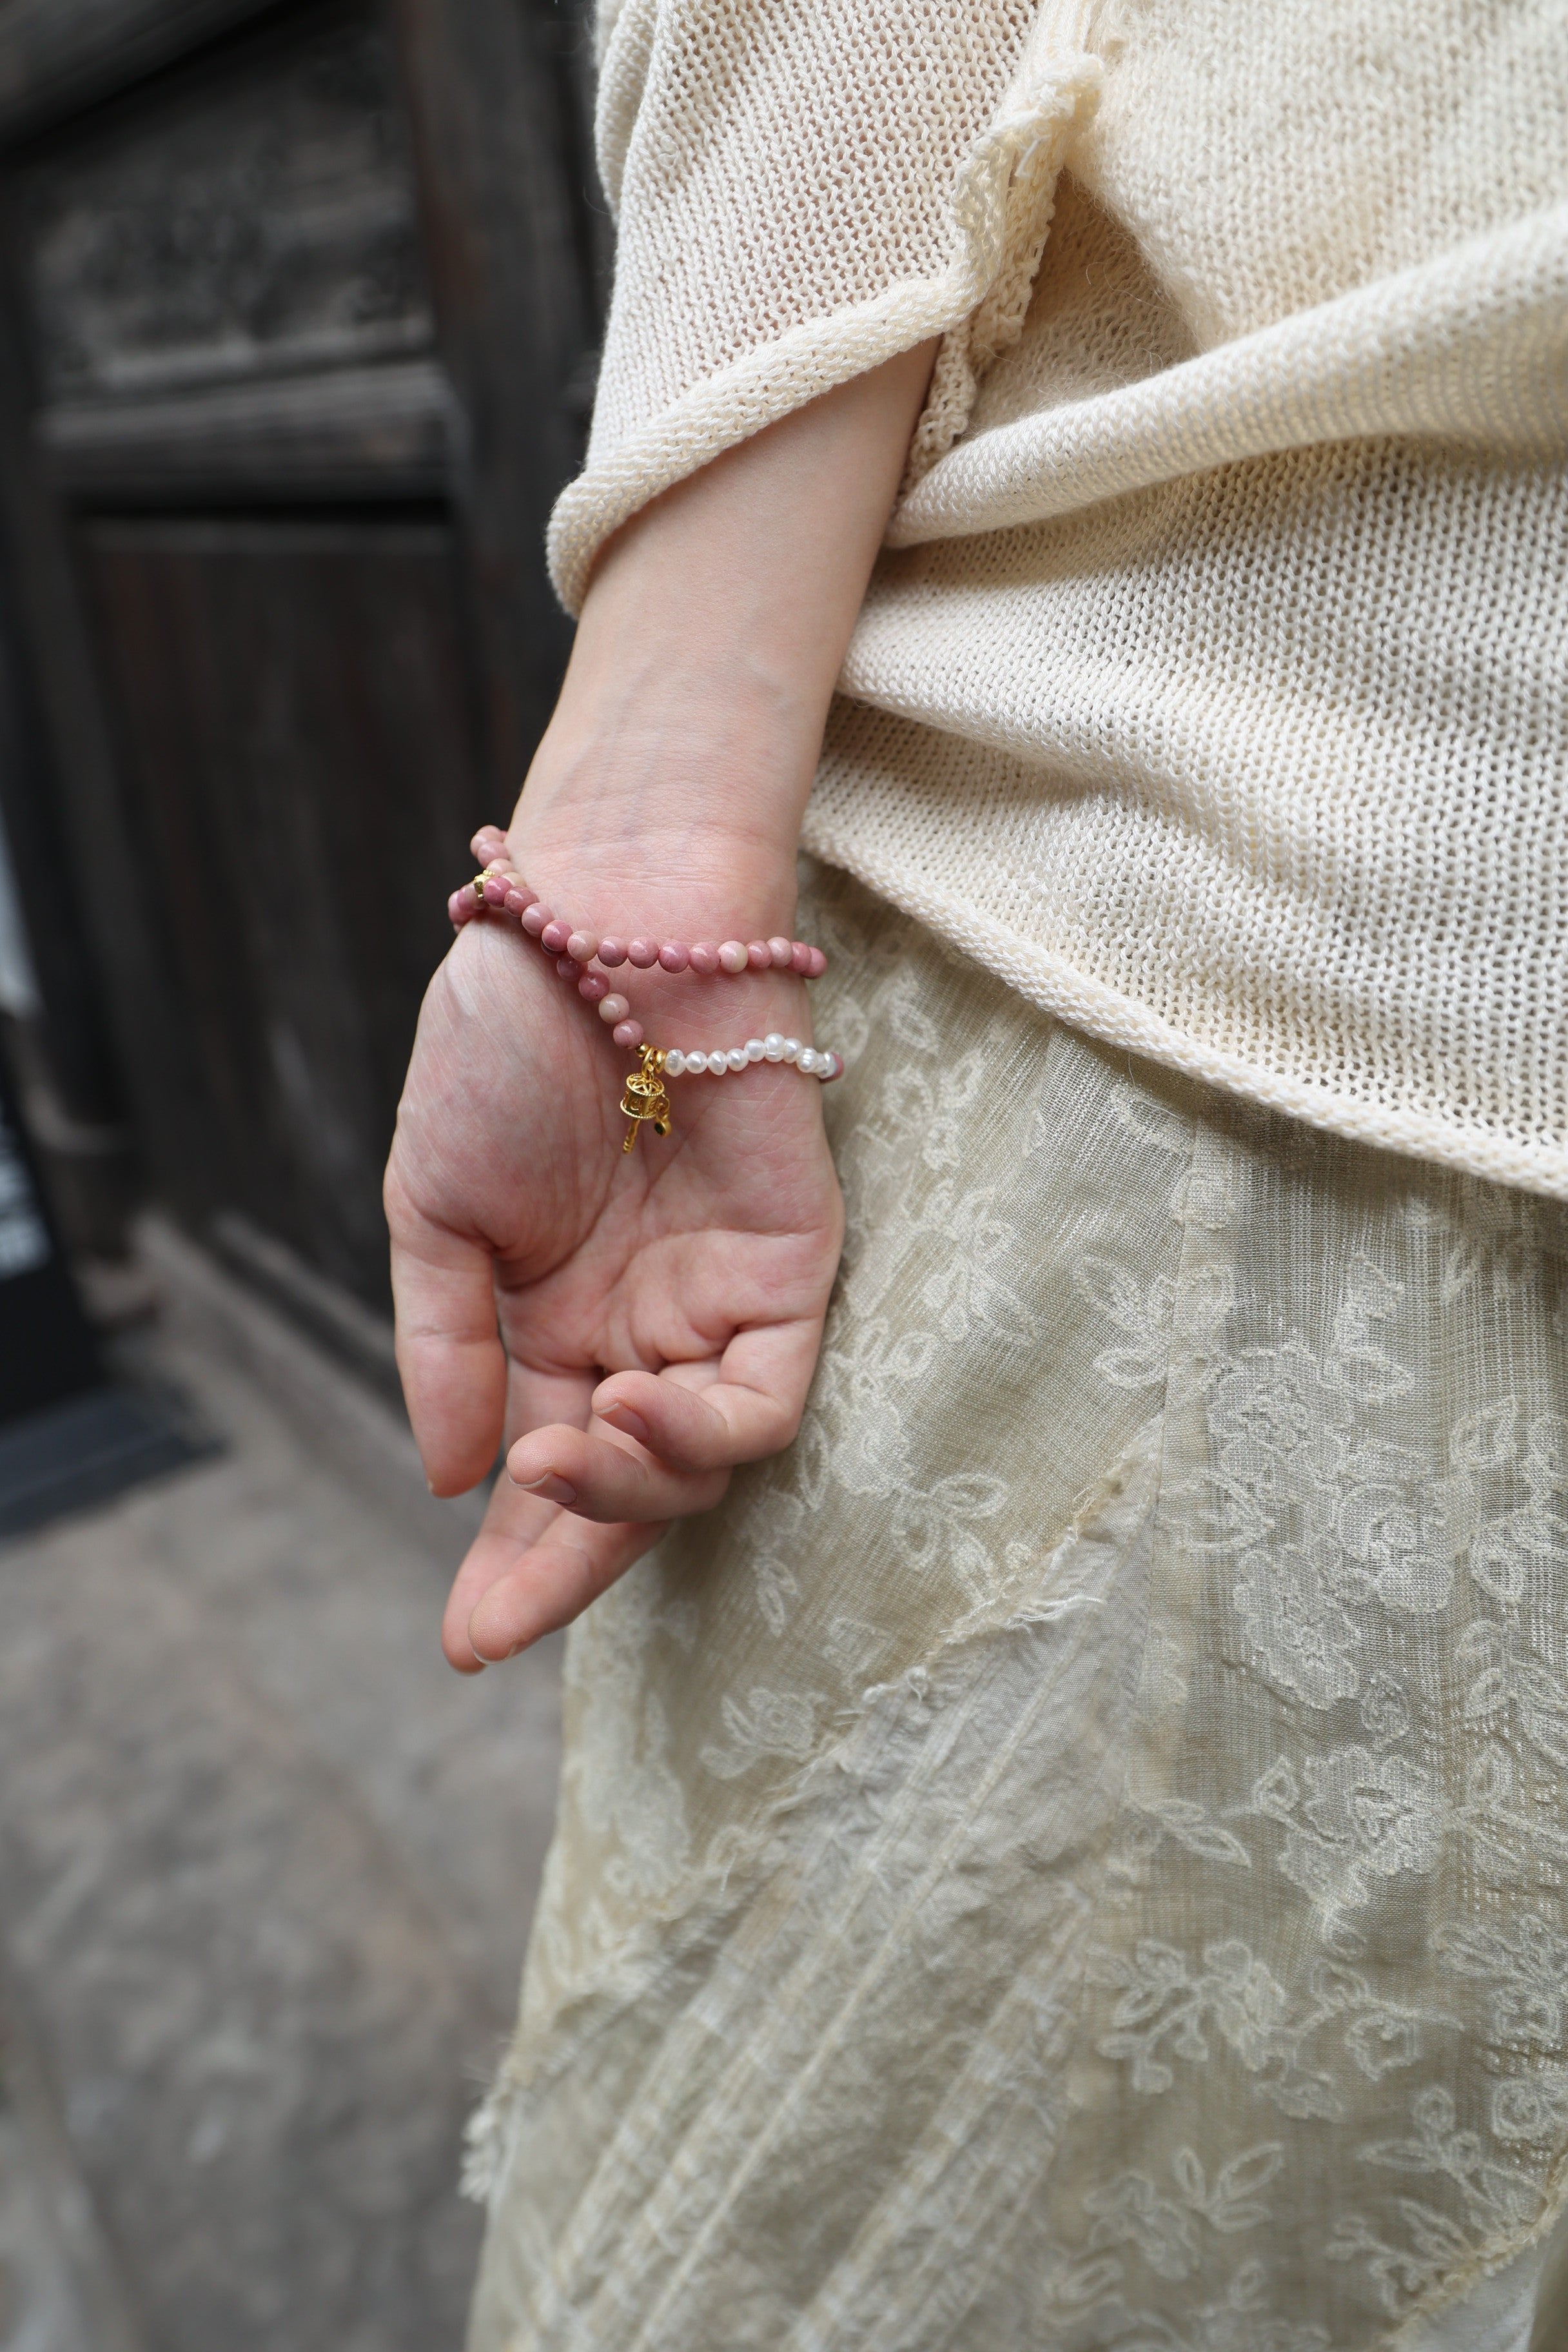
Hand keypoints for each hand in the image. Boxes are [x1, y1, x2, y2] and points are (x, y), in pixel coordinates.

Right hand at [385, 854, 843, 1670]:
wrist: (593, 924)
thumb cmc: (507, 1046)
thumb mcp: (435, 1212)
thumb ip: (447, 1347)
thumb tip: (453, 1481)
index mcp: (553, 1322)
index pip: (542, 1473)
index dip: (513, 1564)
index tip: (463, 1643)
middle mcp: (642, 1329)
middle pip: (626, 1494)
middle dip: (566, 1566)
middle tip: (498, 1621)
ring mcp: (719, 1303)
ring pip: (701, 1462)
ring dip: (632, 1491)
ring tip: (562, 1458)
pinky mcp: (794, 1268)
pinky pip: (768, 1394)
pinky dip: (707, 1432)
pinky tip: (633, 1411)